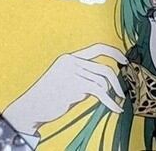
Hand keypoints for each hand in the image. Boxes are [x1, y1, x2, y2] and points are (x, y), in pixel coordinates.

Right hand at [2, 44, 127, 136]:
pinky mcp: (74, 86)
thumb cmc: (48, 97)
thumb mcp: (65, 79)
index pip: (97, 48)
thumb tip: (105, 82)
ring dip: (110, 94)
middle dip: (117, 81)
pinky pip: (100, 92)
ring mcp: (73, 73)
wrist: (31, 107)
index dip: (114, 52)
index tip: (125, 60)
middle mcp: (72, 62)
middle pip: (104, 69)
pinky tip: (116, 108)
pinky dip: (110, 102)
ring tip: (113, 102)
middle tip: (123, 91)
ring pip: (102, 82)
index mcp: (69, 58)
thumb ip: (82, 75)